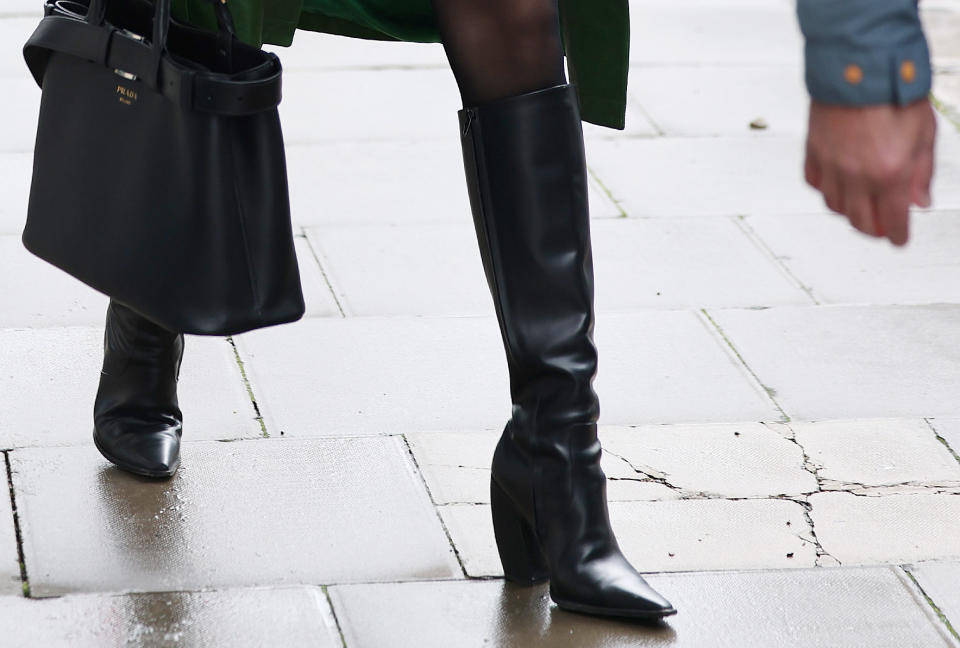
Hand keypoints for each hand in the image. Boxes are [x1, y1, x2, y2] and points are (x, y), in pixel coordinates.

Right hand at [804, 98, 935, 245]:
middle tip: (880, 228)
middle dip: (872, 230)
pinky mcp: (813, 153)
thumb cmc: (892, 91)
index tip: (899, 239)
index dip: (897, 236)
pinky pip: (815, 185)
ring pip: (835, 207)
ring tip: (860, 207)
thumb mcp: (924, 132)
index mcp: (889, 173)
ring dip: (849, 212)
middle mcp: (856, 175)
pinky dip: (827, 191)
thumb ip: (921, 172)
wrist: (859, 66)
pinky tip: (837, 186)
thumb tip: (919, 200)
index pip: (892, 221)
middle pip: (860, 222)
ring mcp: (831, 166)